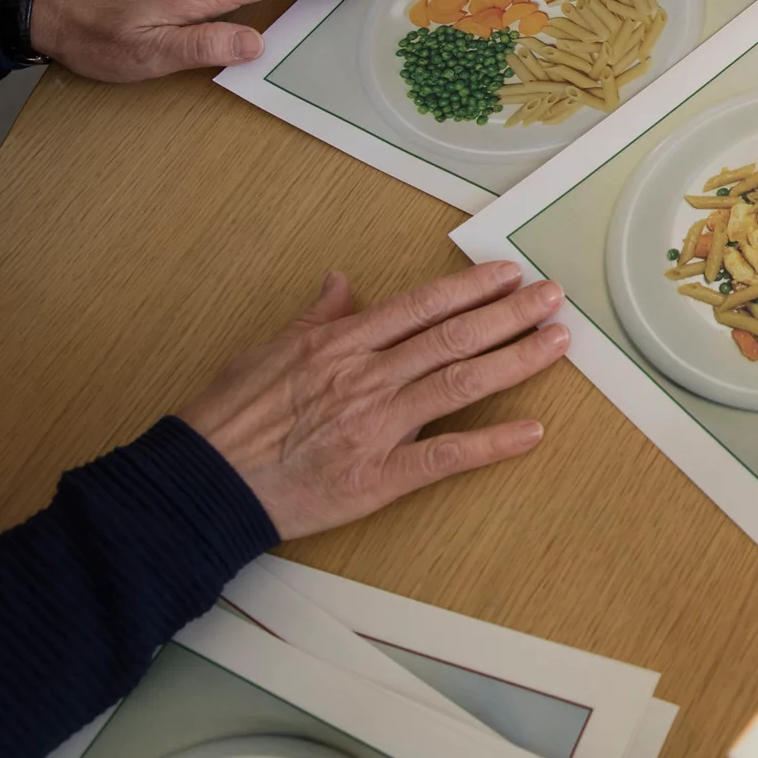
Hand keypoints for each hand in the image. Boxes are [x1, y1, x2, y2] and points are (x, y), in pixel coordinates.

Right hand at [177, 262, 567, 539]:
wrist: (202, 483)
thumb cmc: (228, 420)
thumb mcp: (267, 350)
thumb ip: (314, 317)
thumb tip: (341, 282)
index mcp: (339, 344)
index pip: (421, 306)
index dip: (470, 287)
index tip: (509, 274)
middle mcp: (365, 377)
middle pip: (453, 337)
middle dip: (510, 314)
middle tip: (553, 297)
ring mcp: (375, 426)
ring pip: (460, 383)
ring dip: (514, 360)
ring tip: (556, 342)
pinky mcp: (377, 476)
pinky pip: (445, 456)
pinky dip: (492, 444)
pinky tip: (531, 432)